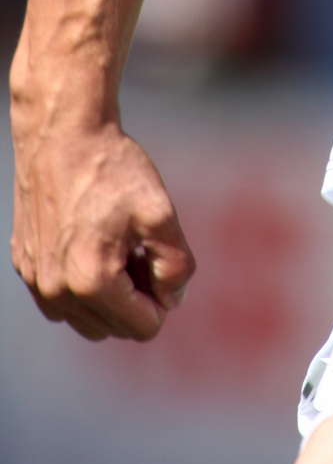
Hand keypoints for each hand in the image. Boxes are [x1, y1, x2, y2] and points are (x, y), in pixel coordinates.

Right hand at [11, 116, 193, 341]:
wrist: (62, 134)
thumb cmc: (113, 169)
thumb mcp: (160, 212)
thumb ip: (176, 264)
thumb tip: (172, 300)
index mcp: (90, 282)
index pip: (143, 328)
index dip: (163, 296)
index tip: (158, 257)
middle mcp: (56, 292)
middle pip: (114, 329)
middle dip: (135, 297)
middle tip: (139, 248)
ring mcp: (35, 282)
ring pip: (86, 320)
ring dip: (109, 295)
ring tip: (118, 246)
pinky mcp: (25, 267)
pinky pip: (62, 300)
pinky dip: (82, 283)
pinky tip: (93, 240)